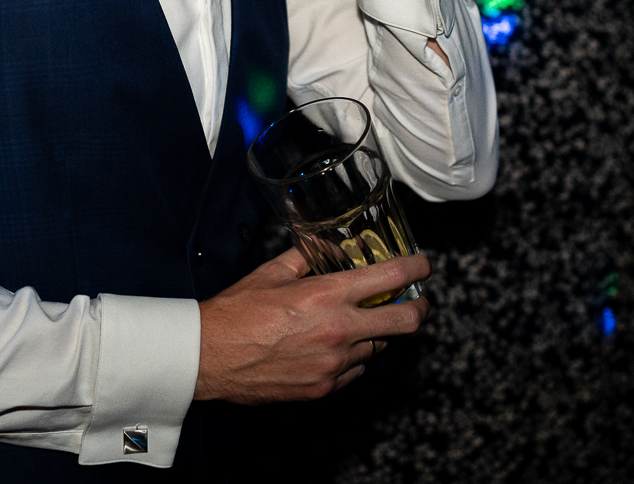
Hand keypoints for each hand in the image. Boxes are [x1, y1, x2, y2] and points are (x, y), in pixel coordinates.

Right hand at [195, 246, 429, 403]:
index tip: (423, 266)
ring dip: (376, 333)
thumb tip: (324, 247)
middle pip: (405, 322)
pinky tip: (334, 347)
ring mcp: (335, 364)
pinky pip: (356, 370)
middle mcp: (339, 331)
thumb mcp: (272, 272)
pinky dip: (353, 357)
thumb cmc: (237, 313)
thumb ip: (305, 257)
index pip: (392, 278)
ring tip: (359, 323)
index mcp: (327, 295)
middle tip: (417, 301)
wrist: (210, 357)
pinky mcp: (325, 388)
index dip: (417, 269)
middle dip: (419, 308)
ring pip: (379, 347)